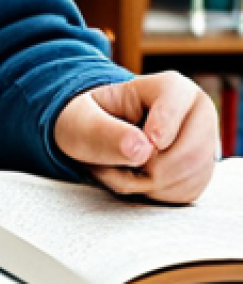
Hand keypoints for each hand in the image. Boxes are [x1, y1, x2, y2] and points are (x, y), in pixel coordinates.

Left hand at [53, 71, 219, 203]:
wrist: (95, 134)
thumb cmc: (87, 119)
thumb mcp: (80, 117)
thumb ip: (103, 130)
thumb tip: (142, 150)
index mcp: (171, 87)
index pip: (177, 105)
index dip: (163, 125)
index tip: (151, 140)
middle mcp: (197, 115)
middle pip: (186, 153)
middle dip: (142, 167)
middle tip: (106, 161)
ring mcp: (203, 147)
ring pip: (183, 179)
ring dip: (141, 183)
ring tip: (115, 164)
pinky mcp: (199, 176)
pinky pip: (180, 196)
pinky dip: (150, 194)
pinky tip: (132, 176)